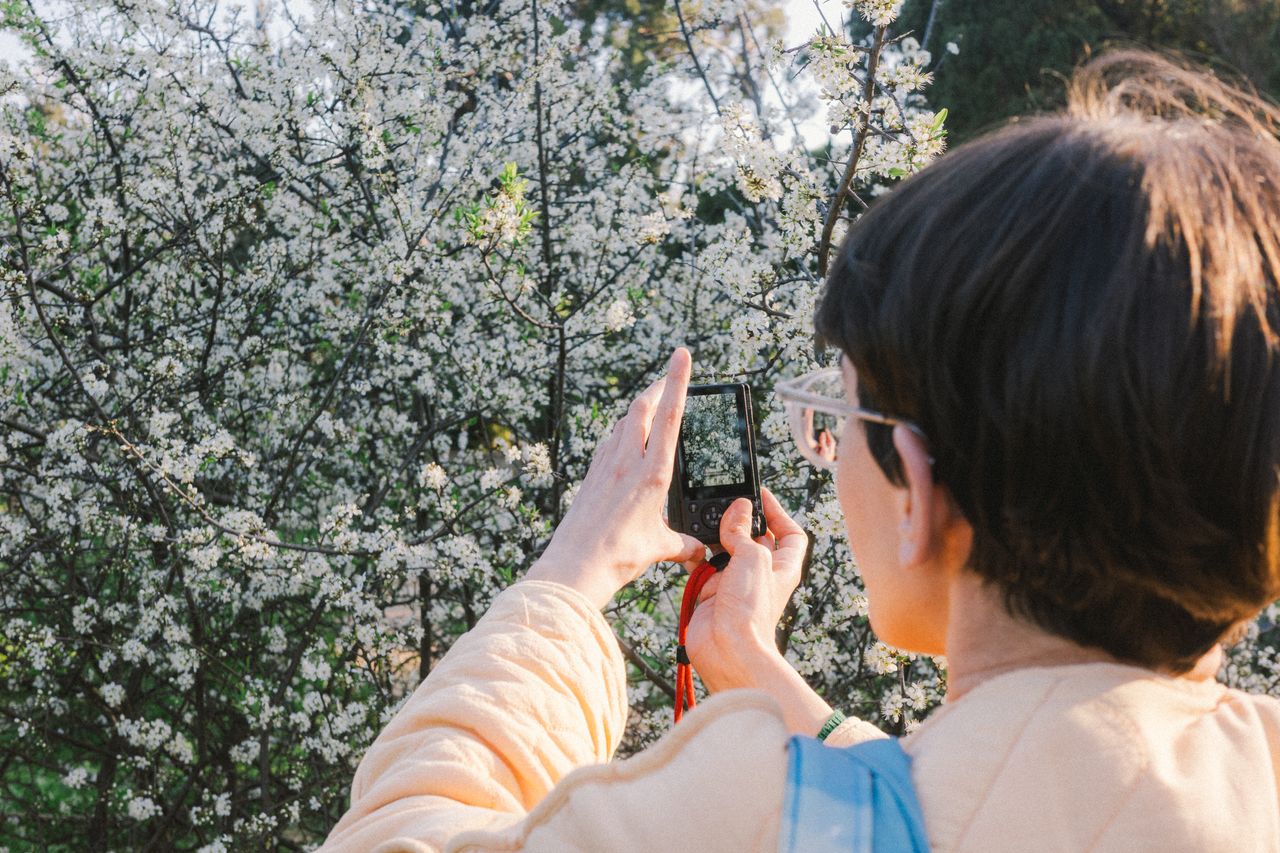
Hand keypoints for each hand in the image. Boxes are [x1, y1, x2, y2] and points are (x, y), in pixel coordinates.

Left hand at [525, 348, 706, 608]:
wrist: (576, 565)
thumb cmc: (618, 556)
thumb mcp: (660, 547)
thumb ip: (683, 544)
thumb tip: (698, 548)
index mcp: (651, 474)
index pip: (668, 417)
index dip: (677, 382)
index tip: (680, 355)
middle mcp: (627, 462)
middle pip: (642, 409)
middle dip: (658, 386)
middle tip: (670, 373)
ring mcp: (606, 466)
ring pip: (624, 422)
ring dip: (639, 407)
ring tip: (652, 402)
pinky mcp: (592, 476)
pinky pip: (609, 442)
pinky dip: (622, 432)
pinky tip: (624, 439)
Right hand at [685, 486, 808, 692]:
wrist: (727, 649)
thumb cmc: (751, 611)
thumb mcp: (754, 558)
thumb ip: (743, 531)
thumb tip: (739, 508)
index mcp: (782, 566)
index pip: (789, 533)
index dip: (778, 512)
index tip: (761, 495)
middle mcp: (760, 573)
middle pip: (753, 537)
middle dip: (739, 520)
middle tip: (725, 504)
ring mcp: (734, 582)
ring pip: (724, 548)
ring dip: (714, 535)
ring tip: (706, 522)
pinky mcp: (710, 591)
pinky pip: (702, 564)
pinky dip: (695, 553)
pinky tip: (691, 545)